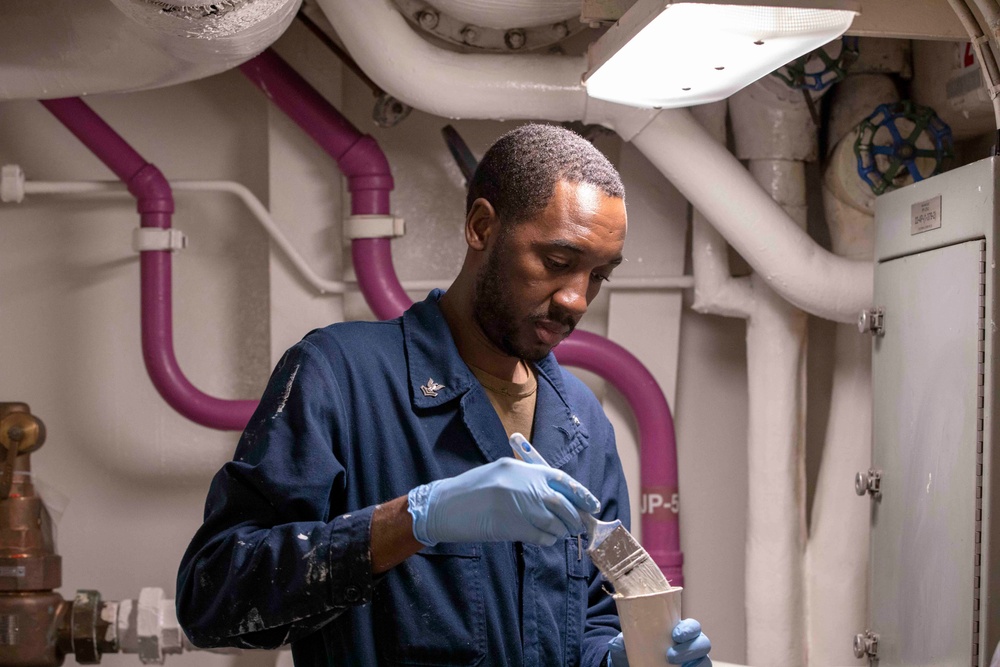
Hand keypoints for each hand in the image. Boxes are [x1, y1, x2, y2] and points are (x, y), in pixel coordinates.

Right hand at [407, 457, 598, 545]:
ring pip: (556, 523)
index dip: (581, 493)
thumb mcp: (501, 474)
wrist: (446, 506)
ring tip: (557, 532)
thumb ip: (528, 482)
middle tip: (579, 525)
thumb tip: (559, 499)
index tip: (592, 505)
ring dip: (561, 530)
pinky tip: (542, 538)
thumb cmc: (472, 491)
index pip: (561, 479)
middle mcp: (525, 486)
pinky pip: (543, 537)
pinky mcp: (515, 528)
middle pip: (563, 503)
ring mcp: (521, 507)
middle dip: (574, 517)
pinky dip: (547, 540)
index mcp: (522, 469)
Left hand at [606, 618, 711, 666]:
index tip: (675, 635)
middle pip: (703, 643)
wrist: (632, 664)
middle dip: (691, 648)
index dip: (689, 629)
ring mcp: (693, 660)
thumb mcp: (628, 642)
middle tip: (670, 655)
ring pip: (705, 661)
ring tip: (671, 664)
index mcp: (679, 630)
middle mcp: (690, 645)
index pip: (692, 626)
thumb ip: (623, 640)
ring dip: (694, 662)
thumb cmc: (635, 649)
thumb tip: (618, 642)